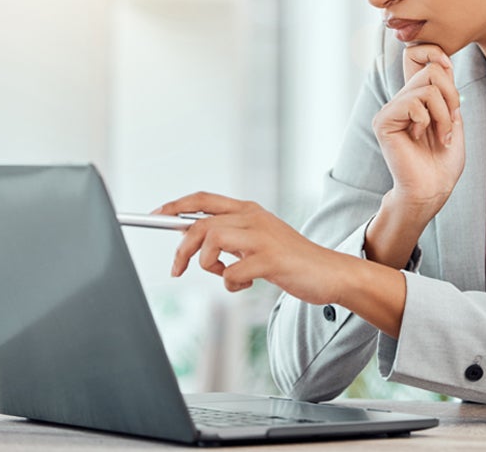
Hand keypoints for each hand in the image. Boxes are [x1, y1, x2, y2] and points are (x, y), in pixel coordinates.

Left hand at [155, 192, 343, 304]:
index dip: (175, 206)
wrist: (329, 273)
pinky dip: (231, 283)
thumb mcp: (258, 241)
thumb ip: (231, 237)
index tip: (155, 216)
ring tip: (225, 275)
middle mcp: (254, 218)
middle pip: (200, 223)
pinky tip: (246, 284)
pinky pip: (233, 271)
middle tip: (177, 269)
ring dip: (207, 264)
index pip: (204, 199)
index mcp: (249, 211)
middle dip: (181, 249)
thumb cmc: (291, 260)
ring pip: (211, 240)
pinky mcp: (270, 260)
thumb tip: (193, 241)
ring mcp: (263, 237)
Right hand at [372, 43, 464, 222]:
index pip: (419, 58)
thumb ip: (446, 92)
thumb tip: (442, 63)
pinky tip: (420, 136)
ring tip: (441, 134)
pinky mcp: (383, 121)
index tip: (452, 77)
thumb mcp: (452, 119)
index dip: (437, 57)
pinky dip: (427, 120)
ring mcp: (390, 110)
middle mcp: (400, 100)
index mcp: (415, 98)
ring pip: (425, 87)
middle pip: (430, 70)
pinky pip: (413, 102)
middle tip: (452, 120)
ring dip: (443, 113)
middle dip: (451, 95)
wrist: (432, 189)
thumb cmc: (443, 161)